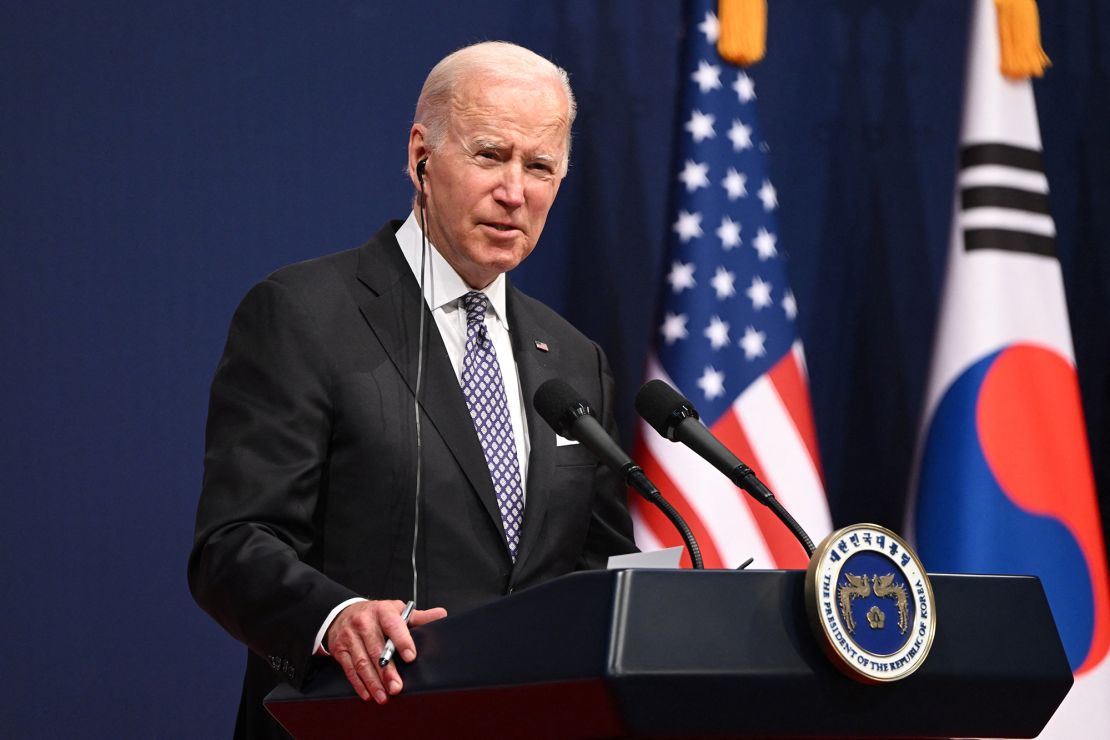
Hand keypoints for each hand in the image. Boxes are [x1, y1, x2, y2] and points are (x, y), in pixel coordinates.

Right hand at [325, 600, 447, 703]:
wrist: (343, 613)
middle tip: (397, 687)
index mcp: (382, 611)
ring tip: (384, 696)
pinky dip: (359, 684)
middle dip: (387, 671)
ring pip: (362, 662)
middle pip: (376, 649)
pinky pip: (349, 669)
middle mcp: (364, 623)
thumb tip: (441, 615)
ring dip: (373, 682)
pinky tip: (368, 694)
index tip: (410, 657)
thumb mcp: (396, 610)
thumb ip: (418, 617)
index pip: (393, 625)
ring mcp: (350, 636)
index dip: (402, 640)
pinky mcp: (339, 649)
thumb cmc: (375, 615)